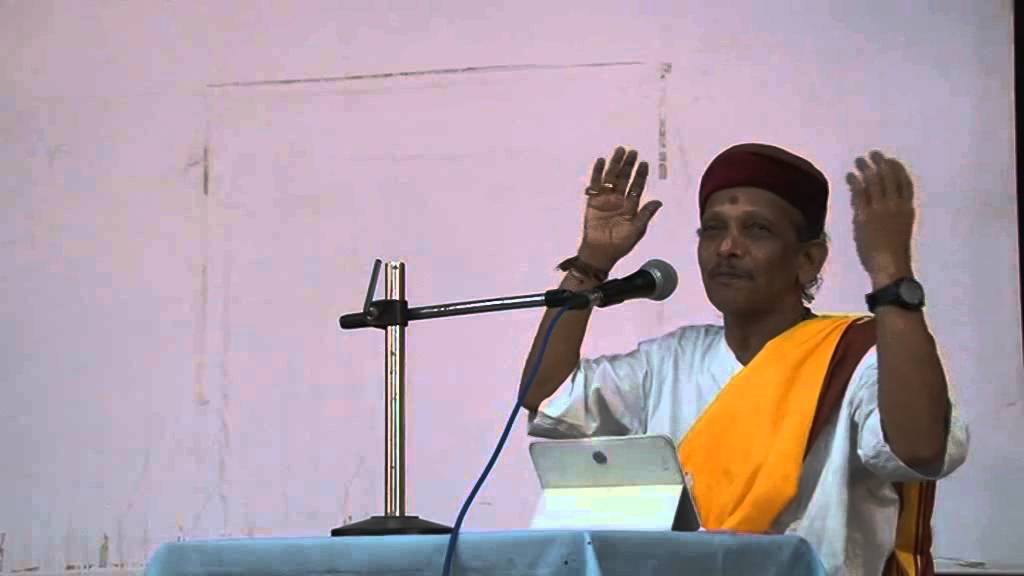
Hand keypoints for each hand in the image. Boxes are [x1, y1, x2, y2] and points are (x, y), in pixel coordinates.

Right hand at [578, 146, 662, 269]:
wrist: (601, 252)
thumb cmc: (620, 244)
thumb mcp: (637, 230)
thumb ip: (646, 214)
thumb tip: (659, 201)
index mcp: (631, 206)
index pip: (637, 187)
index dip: (640, 175)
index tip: (644, 163)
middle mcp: (619, 200)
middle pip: (624, 179)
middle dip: (628, 165)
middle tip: (633, 152)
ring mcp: (606, 199)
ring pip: (611, 178)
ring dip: (615, 165)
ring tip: (619, 151)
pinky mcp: (593, 201)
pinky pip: (596, 184)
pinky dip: (598, 173)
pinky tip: (602, 161)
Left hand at [846, 150, 915, 287]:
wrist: (889, 265)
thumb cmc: (894, 253)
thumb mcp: (900, 229)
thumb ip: (894, 215)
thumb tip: (881, 204)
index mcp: (907, 209)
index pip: (905, 183)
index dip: (897, 169)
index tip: (890, 160)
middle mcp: (895, 205)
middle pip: (888, 178)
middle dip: (880, 163)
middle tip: (873, 154)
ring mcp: (879, 209)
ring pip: (873, 182)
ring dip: (866, 169)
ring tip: (859, 160)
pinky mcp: (864, 216)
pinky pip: (859, 194)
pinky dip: (854, 182)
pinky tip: (850, 176)